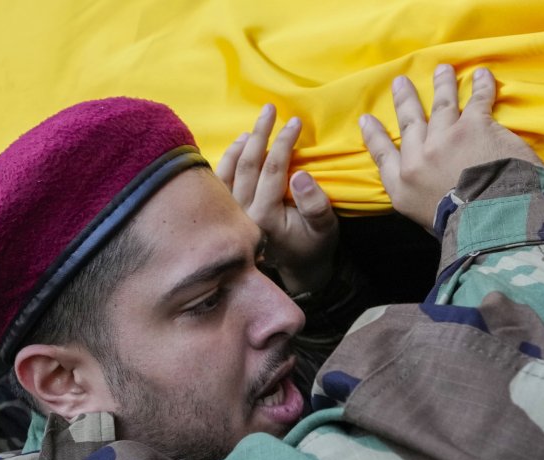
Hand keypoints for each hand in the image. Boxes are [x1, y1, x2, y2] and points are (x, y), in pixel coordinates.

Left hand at [216, 105, 337, 294]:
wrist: (295, 266)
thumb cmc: (313, 244)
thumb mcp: (325, 227)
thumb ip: (315, 204)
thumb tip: (300, 174)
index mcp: (263, 218)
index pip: (272, 169)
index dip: (283, 142)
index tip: (295, 121)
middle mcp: (239, 215)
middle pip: (246, 164)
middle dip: (260, 133)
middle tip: (271, 109)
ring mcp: (227, 214)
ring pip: (226, 170)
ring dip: (240, 144)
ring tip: (255, 126)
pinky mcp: (222, 213)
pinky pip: (218, 181)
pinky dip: (226, 159)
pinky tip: (238, 144)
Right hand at [360, 65, 541, 229]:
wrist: (488, 220)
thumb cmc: (461, 229)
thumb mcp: (425, 222)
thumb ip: (421, 201)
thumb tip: (430, 193)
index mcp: (402, 187)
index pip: (383, 155)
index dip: (373, 135)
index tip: (366, 119)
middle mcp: (417, 159)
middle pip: (410, 122)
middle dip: (405, 100)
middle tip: (400, 82)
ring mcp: (444, 139)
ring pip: (441, 104)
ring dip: (442, 84)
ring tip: (442, 69)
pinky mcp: (473, 127)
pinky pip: (476, 100)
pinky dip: (480, 85)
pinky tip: (481, 74)